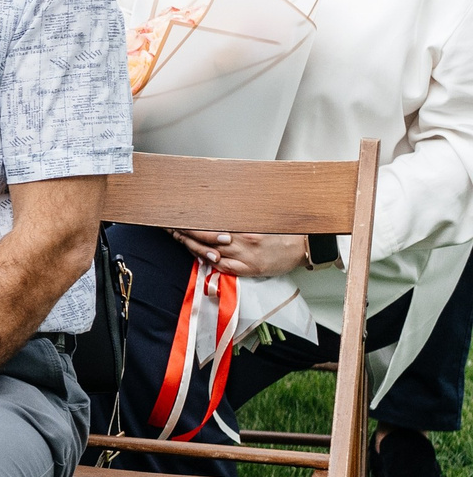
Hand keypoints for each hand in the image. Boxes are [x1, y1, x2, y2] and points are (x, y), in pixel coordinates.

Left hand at [170, 229, 309, 279]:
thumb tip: (218, 206)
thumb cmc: (284, 230)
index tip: (179, 217)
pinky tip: (197, 253)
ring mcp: (245, 258)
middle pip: (206, 238)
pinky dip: (207, 259)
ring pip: (210, 253)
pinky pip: (221, 266)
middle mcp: (243, 243)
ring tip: (178, 237)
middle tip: (171, 226)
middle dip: (186, 232)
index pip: (211, 224)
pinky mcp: (248, 270)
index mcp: (246, 228)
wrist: (305, 247)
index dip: (192, 222)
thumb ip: (241, 215)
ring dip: (192, 245)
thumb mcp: (263, 217)